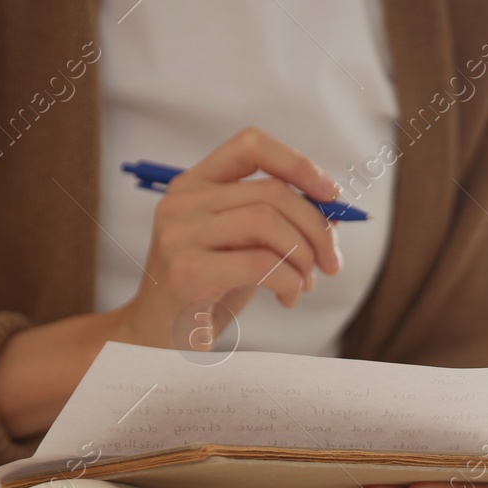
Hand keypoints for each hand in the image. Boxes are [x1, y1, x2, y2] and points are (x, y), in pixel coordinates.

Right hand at [0, 127, 342, 437]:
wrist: (155, 342)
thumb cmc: (206, 294)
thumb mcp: (240, 248)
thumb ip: (275, 223)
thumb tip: (331, 214)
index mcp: (194, 185)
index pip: (251, 145)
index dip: (299, 164)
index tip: (331, 195)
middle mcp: (182, 202)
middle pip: (272, 192)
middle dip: (316, 228)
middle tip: (330, 263)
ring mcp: (179, 235)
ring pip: (268, 223)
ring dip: (303, 257)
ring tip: (305, 284)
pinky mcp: (187, 271)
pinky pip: (261, 263)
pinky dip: (291, 282)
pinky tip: (288, 299)